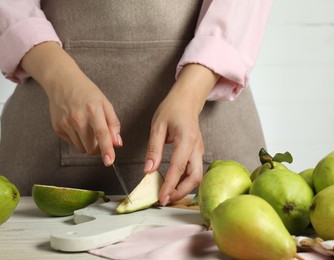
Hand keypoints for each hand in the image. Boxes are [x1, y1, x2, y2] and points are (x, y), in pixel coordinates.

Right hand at [20, 42, 121, 165]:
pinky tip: (76, 125)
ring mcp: (66, 124)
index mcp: (93, 110)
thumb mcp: (105, 103)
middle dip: (98, 147)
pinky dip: (77, 139)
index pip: (102, 134)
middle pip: (91, 147)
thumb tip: (118, 143)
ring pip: (82, 148)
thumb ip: (113, 123)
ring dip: (87, 144)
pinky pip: (72, 143)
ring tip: (86, 127)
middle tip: (99, 135)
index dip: (106, 150)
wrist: (61, 82)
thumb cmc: (86, 92)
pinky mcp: (58, 128)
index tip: (109, 161)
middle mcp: (78, 118)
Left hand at [144, 64, 219, 204]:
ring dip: (184, 189)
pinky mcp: (197, 153)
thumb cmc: (171, 109)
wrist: (186, 100)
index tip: (161, 197)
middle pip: (195, 177)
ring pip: (197, 176)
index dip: (169, 185)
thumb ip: (154, 149)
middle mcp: (197, 148)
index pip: (178, 168)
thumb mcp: (157, 126)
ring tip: (168, 195)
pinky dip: (185, 182)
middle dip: (181, 192)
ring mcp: (199, 151)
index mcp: (187, 140)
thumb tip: (148, 170)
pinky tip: (173, 185)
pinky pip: (194, 171)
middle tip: (165, 199)